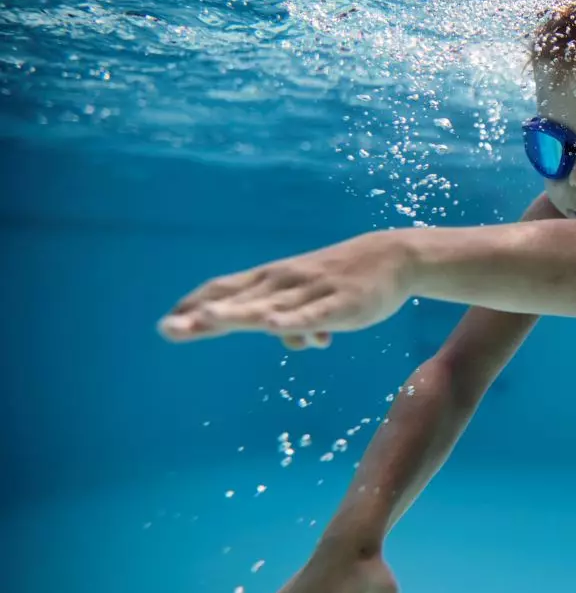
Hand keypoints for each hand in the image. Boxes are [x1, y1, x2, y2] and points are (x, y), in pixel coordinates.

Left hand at [158, 231, 412, 343]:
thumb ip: (288, 317)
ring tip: (206, 321)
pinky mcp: (340, 304)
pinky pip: (313, 314)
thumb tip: (278, 335)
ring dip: (237, 314)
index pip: (225, 290)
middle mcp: (284, 283)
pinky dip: (293, 321)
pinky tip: (274, 327)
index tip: (165, 325)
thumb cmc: (343, 278)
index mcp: (272, 280)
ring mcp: (311, 292)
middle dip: (202, 316)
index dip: (194, 305)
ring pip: (269, 307)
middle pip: (238, 300)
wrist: (393, 257)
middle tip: (166, 330)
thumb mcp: (309, 297)